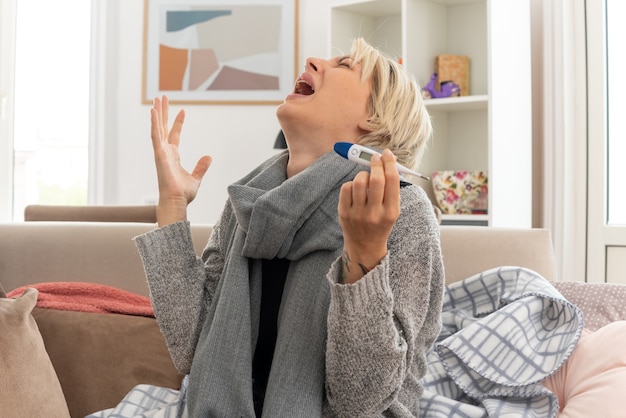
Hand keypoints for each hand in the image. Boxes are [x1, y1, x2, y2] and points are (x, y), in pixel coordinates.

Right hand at [151, 95, 211, 225]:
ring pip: (158, 128)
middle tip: (162, 97)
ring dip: (157, 113)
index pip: (174, 135)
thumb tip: (209, 156)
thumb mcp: (196, 178)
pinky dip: (154, 123)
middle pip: (163, 127)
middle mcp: (165, 152)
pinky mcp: (158, 154)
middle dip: (163, 112)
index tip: (183, 111)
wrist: (177, 201)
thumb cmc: (183, 194)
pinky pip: (155, 136)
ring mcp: (160, 152)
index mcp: (172, 156)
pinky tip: (154, 111)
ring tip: (157, 99)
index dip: (178, 123)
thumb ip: (201, 166)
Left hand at [338, 149, 400, 283]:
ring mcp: (357, 214)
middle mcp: (374, 213)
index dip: (389, 163)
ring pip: (359, 181)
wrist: (365, 245)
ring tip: (366, 178)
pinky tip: (356, 189)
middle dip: (376, 164)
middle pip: (376, 180)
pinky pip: (346, 188)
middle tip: (376, 158)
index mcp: (391, 212)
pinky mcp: (344, 213)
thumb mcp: (392, 209)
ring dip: (363, 174)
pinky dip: (352, 183)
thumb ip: (391, 187)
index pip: (392, 181)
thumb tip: (388, 160)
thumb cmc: (381, 222)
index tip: (387, 154)